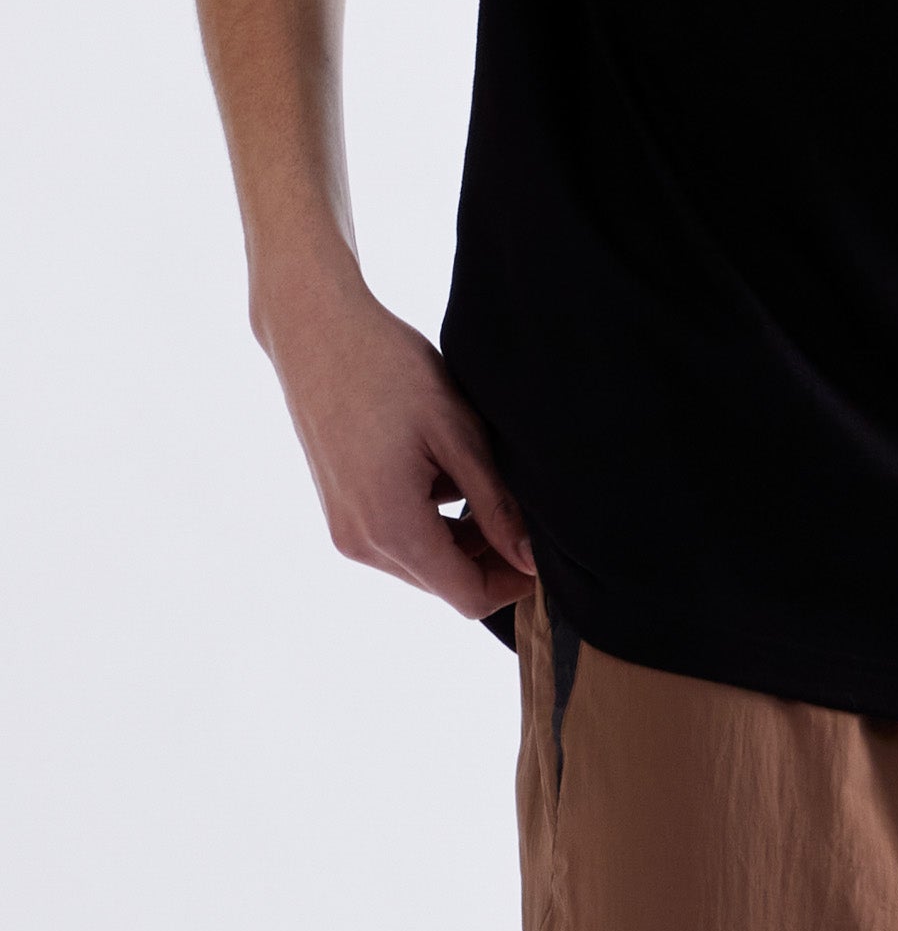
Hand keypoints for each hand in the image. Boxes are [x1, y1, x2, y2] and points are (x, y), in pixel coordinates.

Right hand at [257, 258, 536, 619]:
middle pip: (444, 583)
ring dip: (461, 536)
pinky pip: (397, 536)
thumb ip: (496, 504)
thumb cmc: (391, 370)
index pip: (467, 597)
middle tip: (525, 507)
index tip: (545, 550)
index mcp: (391, 528)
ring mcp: (344, 530)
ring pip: (422, 561)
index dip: (513, 582)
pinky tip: (444, 465)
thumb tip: (531, 562)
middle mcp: (361, 544)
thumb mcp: (458, 433)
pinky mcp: (340, 510)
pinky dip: (430, 518)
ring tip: (483, 473)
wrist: (318, 332)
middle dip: (489, 557)